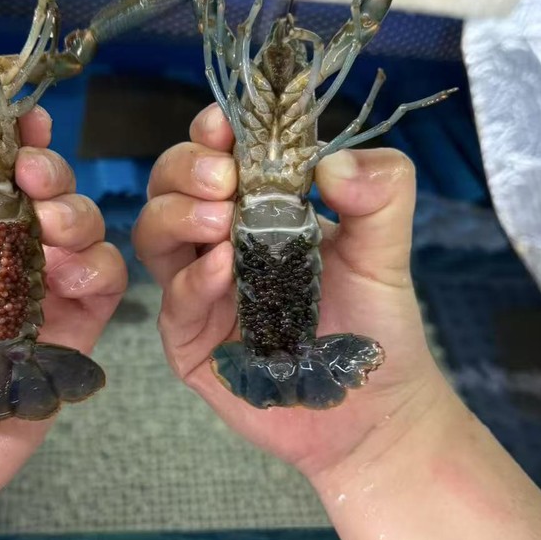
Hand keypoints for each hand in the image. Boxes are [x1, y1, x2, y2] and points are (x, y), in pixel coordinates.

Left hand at [0, 107, 125, 524]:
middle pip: (40, 190)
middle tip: (34, 169)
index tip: (9, 109)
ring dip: (75, 211)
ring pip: (79, 228)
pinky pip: (100, 285)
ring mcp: (34, 293)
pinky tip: (76, 268)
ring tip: (52, 219)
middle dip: (46, 167)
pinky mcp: (65, 335)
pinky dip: (98, 266)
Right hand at [133, 103, 459, 478]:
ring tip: (219, 219)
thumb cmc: (375, 328)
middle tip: (222, 178)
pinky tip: (224, 273)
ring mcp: (199, 291)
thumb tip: (333, 161)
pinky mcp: (190, 340)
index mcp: (260, 209)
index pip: (219, 155)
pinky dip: (195, 279)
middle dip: (185, 169)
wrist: (373, 414)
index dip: (211, 134)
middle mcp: (220, 242)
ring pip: (154, 234)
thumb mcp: (387, 251)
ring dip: (178, 215)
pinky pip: (173, 300)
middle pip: (170, 185)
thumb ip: (382, 194)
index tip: (223, 124)